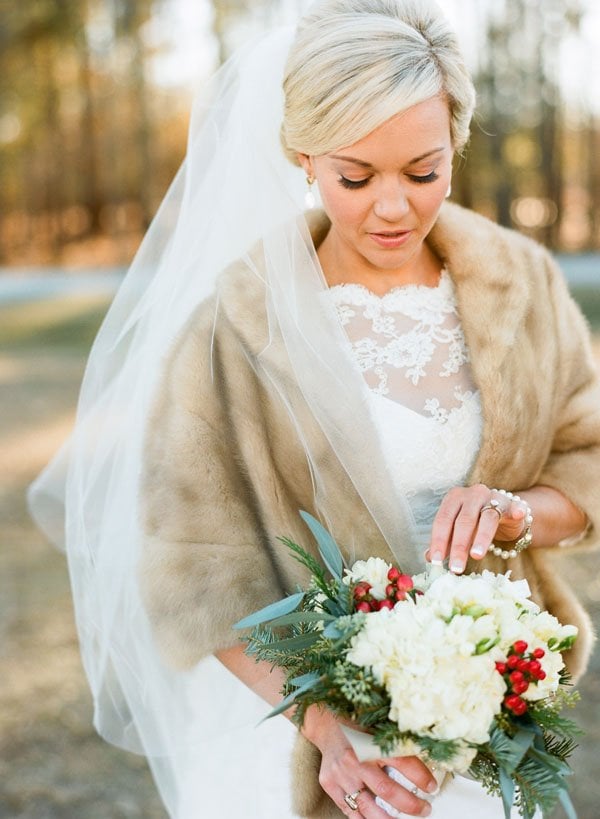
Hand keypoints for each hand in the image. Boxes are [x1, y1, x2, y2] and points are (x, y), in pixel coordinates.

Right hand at [303, 707, 435, 816]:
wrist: (328, 724)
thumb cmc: (358, 726)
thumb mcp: (379, 729)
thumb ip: (398, 744)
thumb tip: (428, 757)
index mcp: (371, 741)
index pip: (403, 763)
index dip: (421, 778)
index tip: (432, 787)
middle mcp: (355, 759)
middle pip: (387, 790)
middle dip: (410, 805)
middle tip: (424, 809)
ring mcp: (341, 774)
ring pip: (368, 806)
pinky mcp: (330, 784)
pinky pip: (349, 809)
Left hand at [426, 483, 527, 573]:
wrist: (504, 512)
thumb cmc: (476, 522)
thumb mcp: (458, 531)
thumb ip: (445, 542)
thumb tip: (430, 558)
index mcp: (454, 498)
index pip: (443, 520)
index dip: (439, 540)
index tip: (437, 560)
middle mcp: (472, 494)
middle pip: (464, 521)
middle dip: (459, 546)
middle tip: (456, 567)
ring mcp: (493, 497)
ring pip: (487, 518)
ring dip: (481, 538)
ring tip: (476, 556)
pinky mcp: (512, 503)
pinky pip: (515, 506)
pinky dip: (517, 510)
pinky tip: (518, 515)